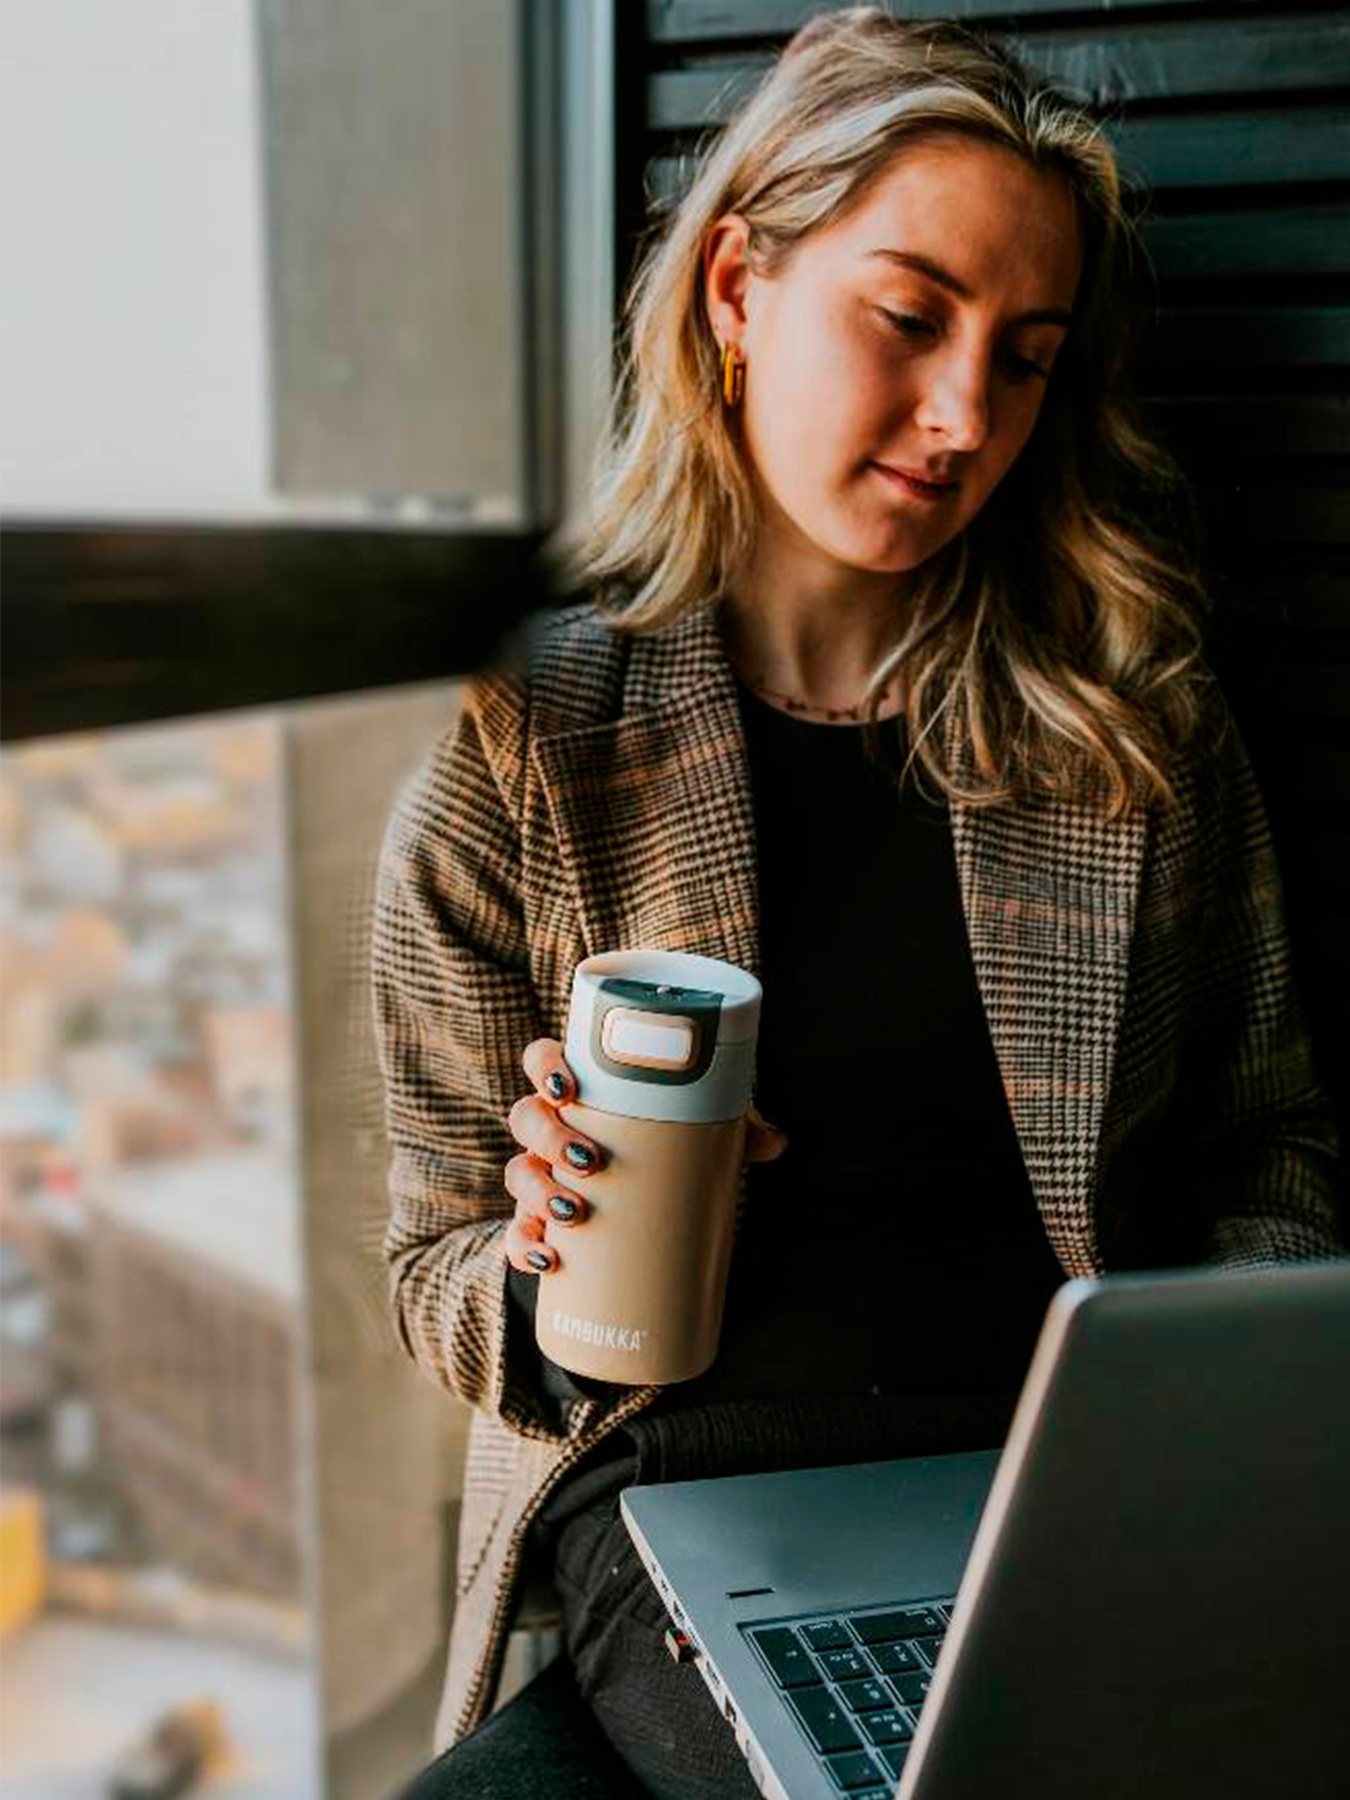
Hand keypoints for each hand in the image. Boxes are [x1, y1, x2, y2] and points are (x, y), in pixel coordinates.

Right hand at [503, 1038, 787, 1275]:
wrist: (649, 1200)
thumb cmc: (667, 1141)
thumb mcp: (701, 1126)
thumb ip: (735, 1125)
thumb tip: (776, 1142)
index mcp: (580, 1090)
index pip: (542, 1060)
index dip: (545, 1067)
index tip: (568, 1086)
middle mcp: (550, 1127)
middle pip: (525, 1118)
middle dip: (548, 1137)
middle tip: (591, 1158)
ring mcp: (540, 1174)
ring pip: (518, 1174)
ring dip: (537, 1191)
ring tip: (574, 1211)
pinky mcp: (539, 1221)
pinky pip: (516, 1233)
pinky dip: (523, 1247)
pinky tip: (546, 1259)